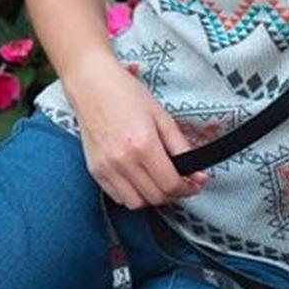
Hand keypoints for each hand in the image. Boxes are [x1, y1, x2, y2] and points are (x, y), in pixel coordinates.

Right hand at [67, 53, 208, 209]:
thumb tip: (197, 173)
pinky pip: (118, 197)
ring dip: (152, 197)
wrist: (91, 85)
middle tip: (181, 181)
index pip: (171, 185)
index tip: (195, 184)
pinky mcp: (94, 171)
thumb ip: (181, 147)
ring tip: (158, 180)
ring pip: (136, 203)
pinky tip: (139, 178)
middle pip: (156, 198)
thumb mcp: (162, 116)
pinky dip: (132, 194)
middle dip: (174, 194)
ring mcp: (106, 168)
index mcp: (143, 145)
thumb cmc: (126, 94)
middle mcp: (123, 161)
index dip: (189, 189)